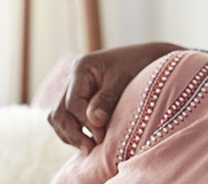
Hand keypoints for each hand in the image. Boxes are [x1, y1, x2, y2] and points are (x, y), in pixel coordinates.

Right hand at [48, 42, 180, 152]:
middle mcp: (73, 78)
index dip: (85, 123)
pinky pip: (67, 118)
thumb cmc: (139, 65)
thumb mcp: (124, 80)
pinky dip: (74, 131)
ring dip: (70, 134)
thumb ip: (107, 100)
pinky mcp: (80, 98)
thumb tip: (94, 122)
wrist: (149, 59)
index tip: (102, 137)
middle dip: (72, 133)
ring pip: (58, 117)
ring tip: (89, 147)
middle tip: (90, 148)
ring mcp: (74, 88)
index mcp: (81, 68)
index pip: (73, 104)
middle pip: (59, 112)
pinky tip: (89, 141)